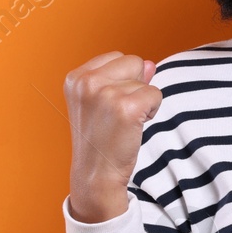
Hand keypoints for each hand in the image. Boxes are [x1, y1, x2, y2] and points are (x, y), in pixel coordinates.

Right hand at [64, 52, 161, 223]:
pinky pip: (156, 95)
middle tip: (118, 115)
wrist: (96, 175)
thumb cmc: (100, 139)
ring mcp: (106, 94)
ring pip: (146, 80)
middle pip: (133, 62)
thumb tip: (150, 64)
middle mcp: (87, 82)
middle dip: (134, 86)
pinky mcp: (127, 107)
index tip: (108, 107)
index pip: (116, 57)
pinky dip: (153, 111)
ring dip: (143, 101)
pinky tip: (135, 127)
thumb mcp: (102, 102)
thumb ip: (122, 77)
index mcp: (75, 78)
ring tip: (123, 123)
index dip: (122, 80)